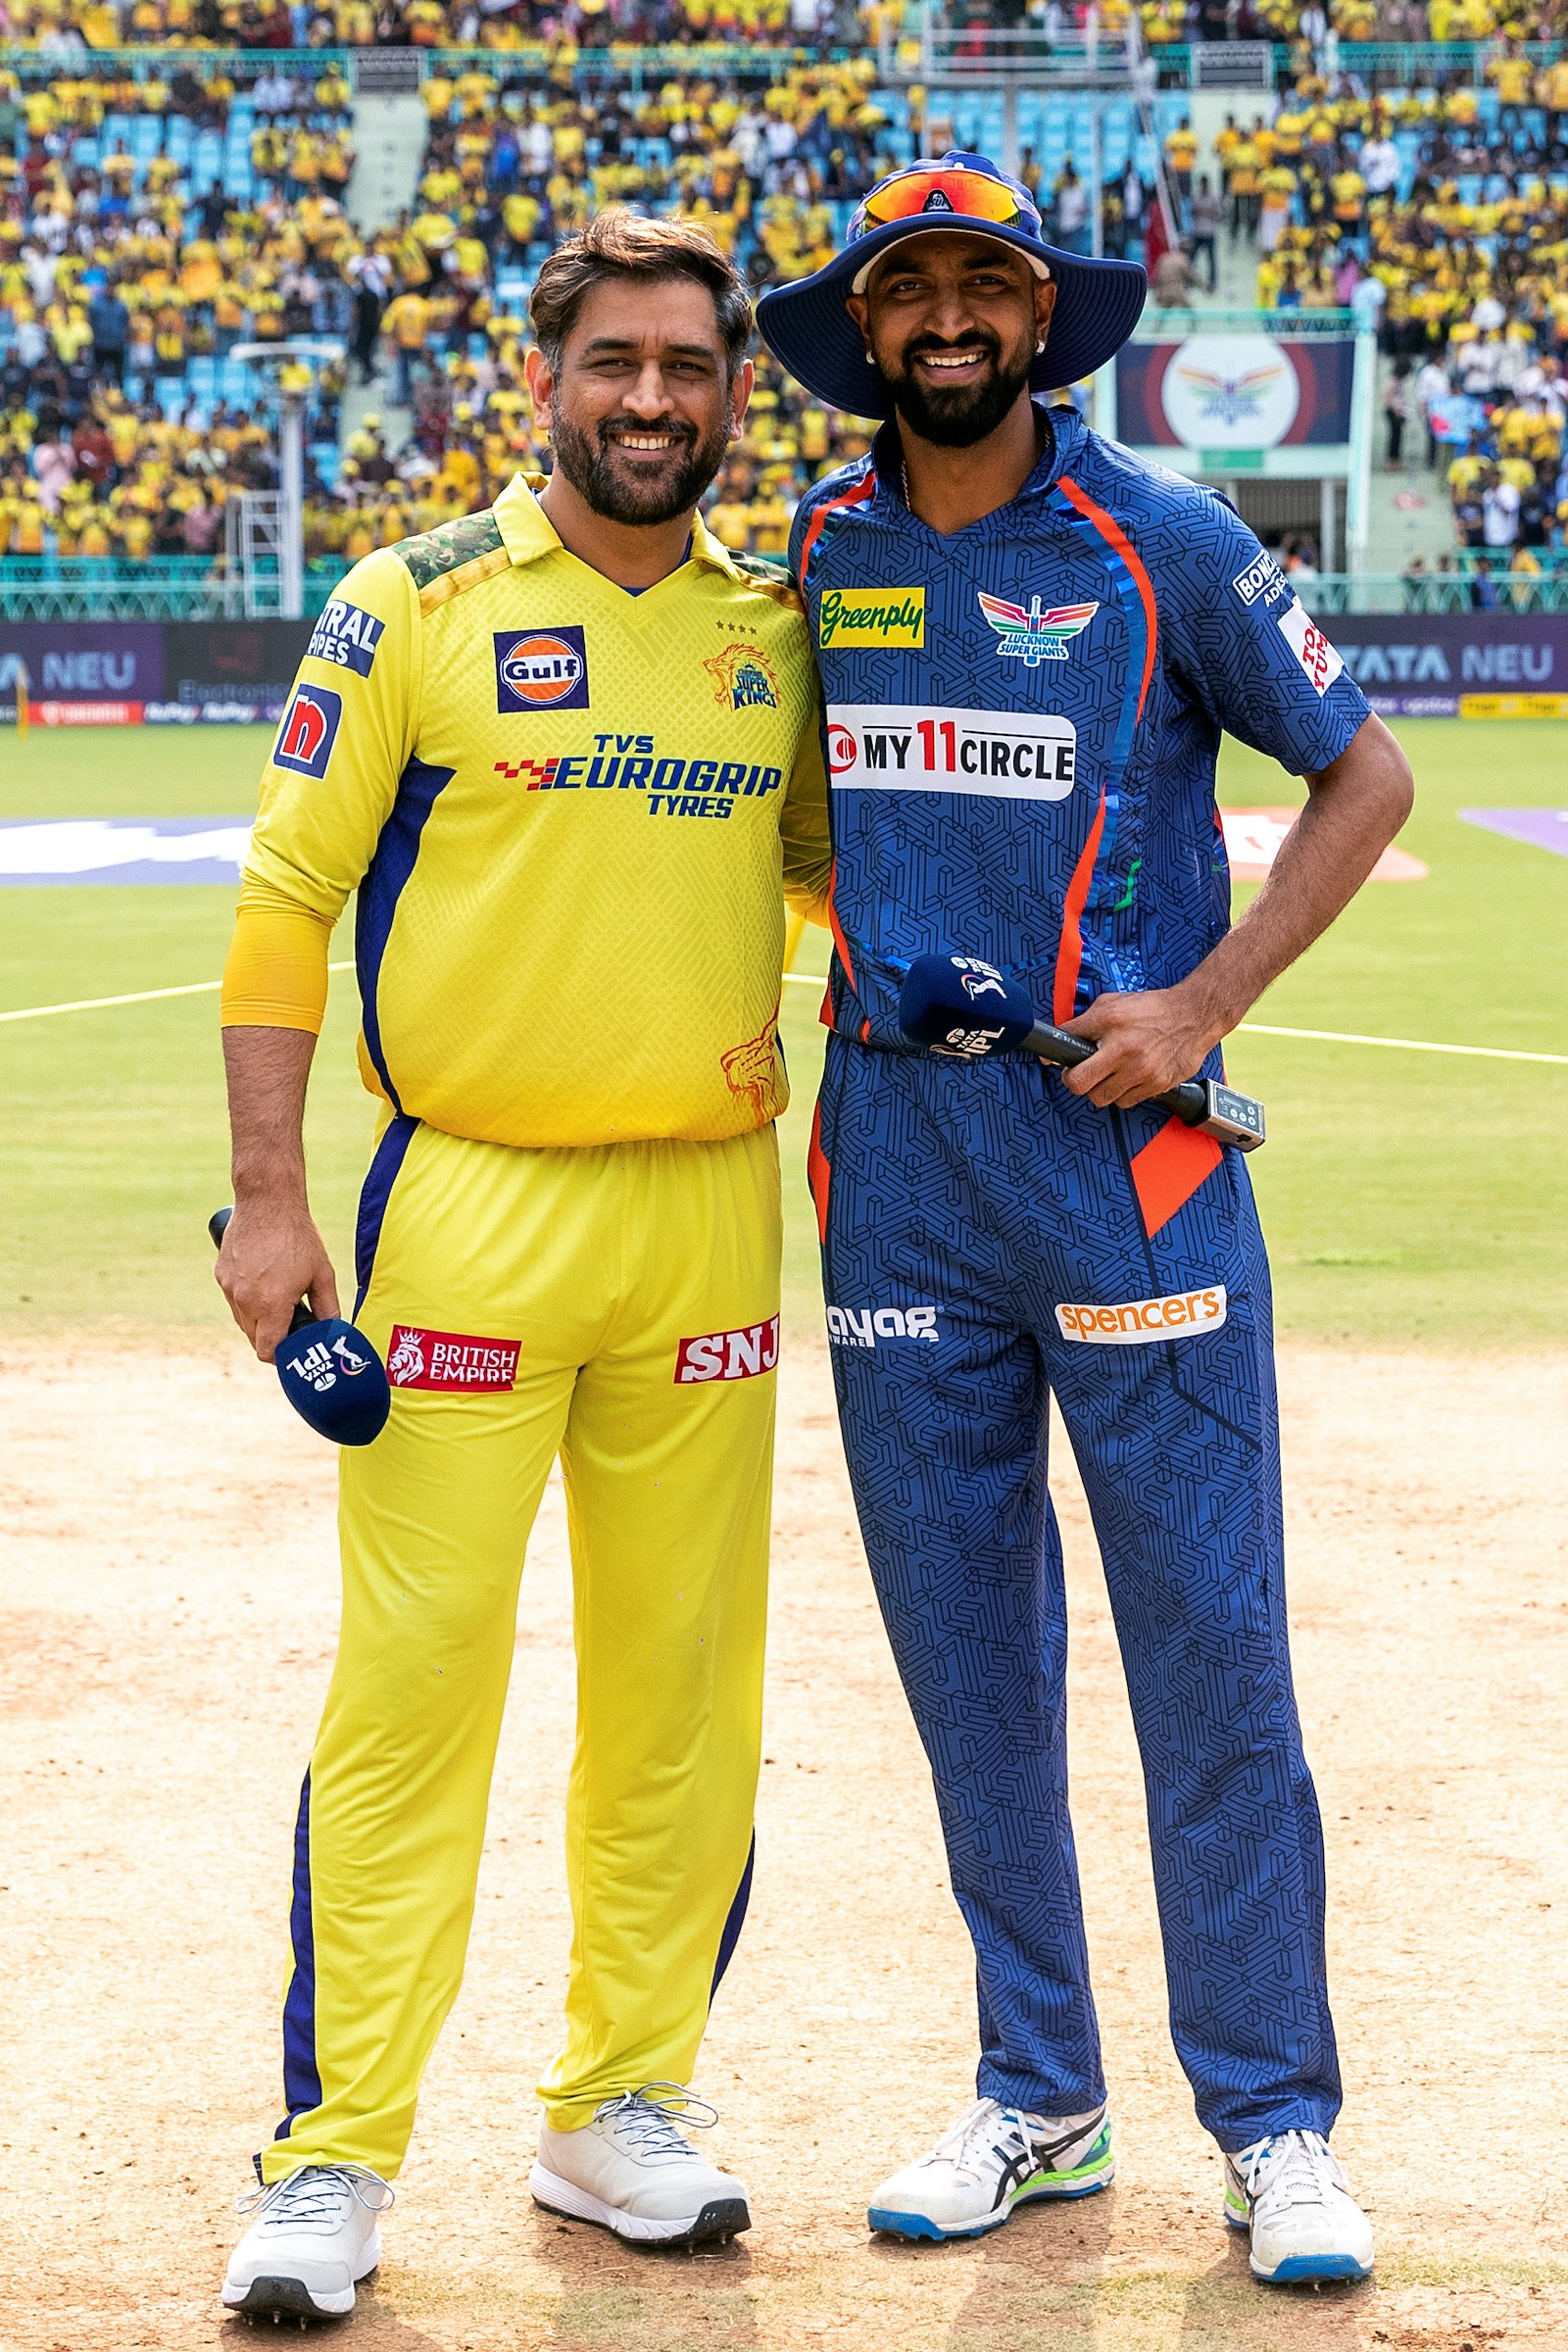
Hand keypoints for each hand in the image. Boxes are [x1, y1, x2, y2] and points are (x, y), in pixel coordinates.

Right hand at [216, 1196, 339, 1362]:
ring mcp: (229, 1288)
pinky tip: (263, 1282)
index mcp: (271, 1305)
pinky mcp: (221, 1274)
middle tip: (290, 1325)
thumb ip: (329, 1308)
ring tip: (278, 1299)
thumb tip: (333, 1331)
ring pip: (242, 1320)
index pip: (267, 1351)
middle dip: (272, 1338)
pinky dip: (246, 1299)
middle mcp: (245, 1301)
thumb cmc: (298, 1237)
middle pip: (255, 1338)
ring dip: (258, 1319)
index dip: (280, 1356)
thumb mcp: (323, 1274)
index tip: (291, 1350)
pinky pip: (233, 1299)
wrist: (267, 1202)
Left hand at [1056, 985, 1220, 1110]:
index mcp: (1111, 1025)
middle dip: (1078, 1082)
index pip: (1070, 1051)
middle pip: (1081, 1086)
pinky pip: (1127, 1101)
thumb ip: (1082, 1024)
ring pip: (1104, 1098)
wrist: (1194, 1015)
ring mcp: (1143, 1071)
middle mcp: (1126, 1051)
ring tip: (1111, 1073)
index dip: (1061, 1063)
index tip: (1063, 1064)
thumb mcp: (1110, 1005)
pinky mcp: (1158, 1085)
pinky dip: (1124, 1093)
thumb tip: (1057, 1040)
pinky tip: (1129, 1077)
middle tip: (1085, 1073)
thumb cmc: (1151, 1008)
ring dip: (1102, 1089)